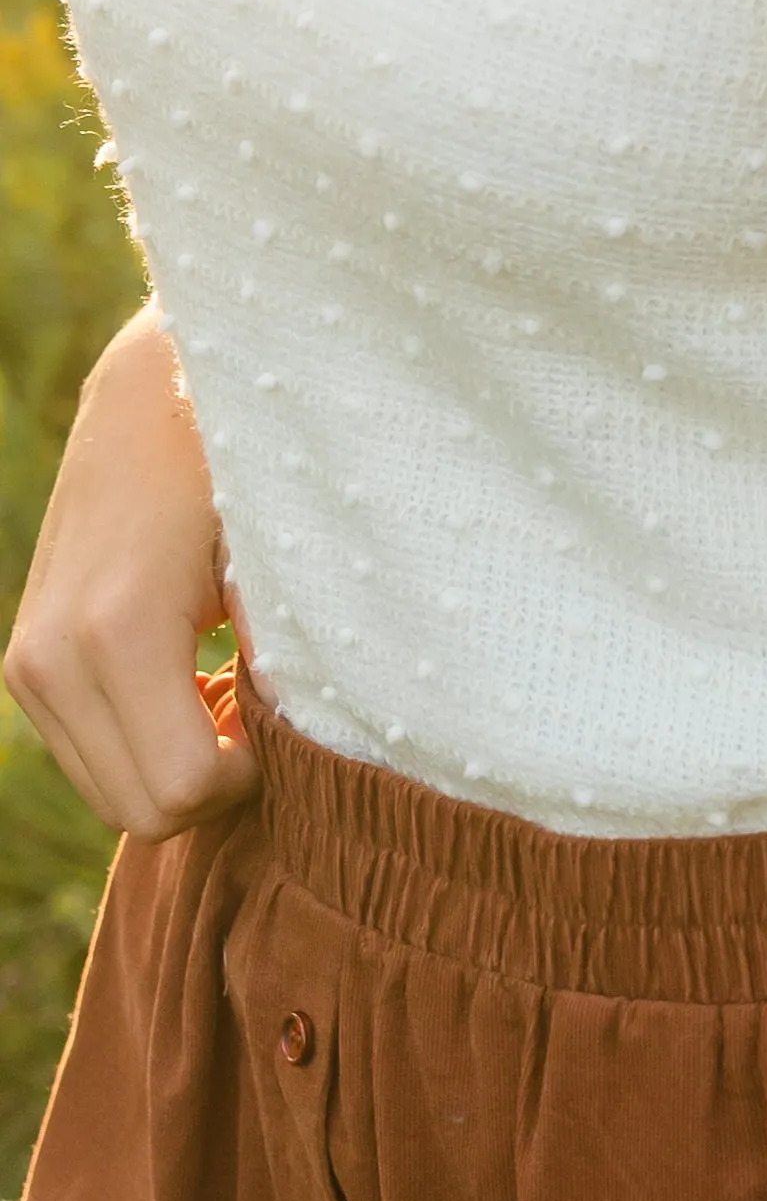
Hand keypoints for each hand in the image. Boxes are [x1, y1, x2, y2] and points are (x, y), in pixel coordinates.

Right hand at [3, 301, 258, 839]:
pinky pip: (89, 755)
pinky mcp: (25, 662)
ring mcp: (28, 662)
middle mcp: (52, 656)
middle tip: (264, 717)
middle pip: (140, 809)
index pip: (183, 787)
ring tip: (229, 692)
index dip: (249, 776)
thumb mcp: (279, 555)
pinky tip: (192, 684)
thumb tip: (305, 742)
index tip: (285, 721)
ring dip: (176, 767)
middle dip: (213, 785)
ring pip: (109, 793)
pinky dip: (144, 744)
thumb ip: (288, 655)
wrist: (156, 391)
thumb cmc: (240, 464)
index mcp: (118, 631)